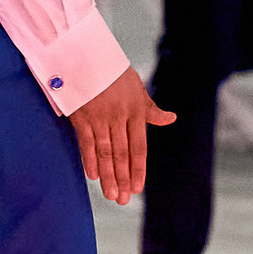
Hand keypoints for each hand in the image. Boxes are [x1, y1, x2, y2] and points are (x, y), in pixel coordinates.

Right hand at [68, 66, 174, 205]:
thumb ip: (150, 109)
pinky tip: (92, 176)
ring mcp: (99, 117)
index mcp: (135, 110)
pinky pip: (87, 142)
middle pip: (121, 154)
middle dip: (122, 179)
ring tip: (111, 195)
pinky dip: (89, 160)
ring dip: (108, 176)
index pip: (138, 147)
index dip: (138, 169)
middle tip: (123, 200)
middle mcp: (118, 116)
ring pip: (105, 152)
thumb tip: (171, 119)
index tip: (137, 188)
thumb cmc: (112, 72)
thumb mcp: (136, 87)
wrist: (86, 53)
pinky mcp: (81, 115)